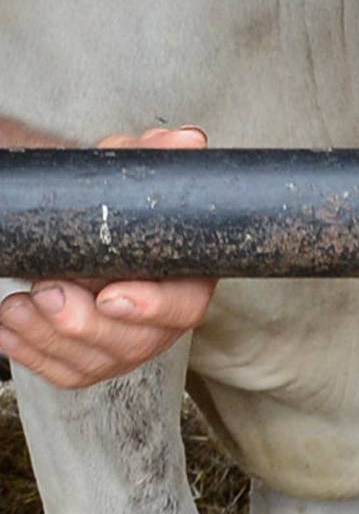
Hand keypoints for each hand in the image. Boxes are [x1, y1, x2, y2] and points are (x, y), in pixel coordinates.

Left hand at [0, 128, 216, 391]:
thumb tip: (186, 141)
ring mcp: (124, 346)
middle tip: (47, 290)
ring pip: (93, 362)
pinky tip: (8, 324)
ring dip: (48, 338)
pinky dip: (29, 352)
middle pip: (134, 343)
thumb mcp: (125, 172)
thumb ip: (153, 157)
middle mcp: (162, 322)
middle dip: (84, 324)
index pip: (184, 306)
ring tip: (16, 304)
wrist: (74, 226)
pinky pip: (63, 372)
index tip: (110, 295)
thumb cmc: (107, 202)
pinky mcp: (88, 362)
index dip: (152, 307)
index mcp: (186, 277)